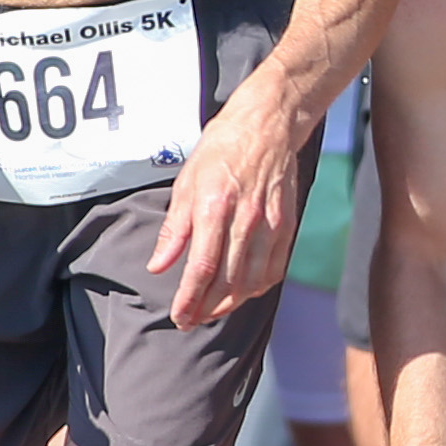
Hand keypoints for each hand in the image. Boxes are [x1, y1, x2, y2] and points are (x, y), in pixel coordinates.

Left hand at [148, 72, 314, 328]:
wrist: (267, 124)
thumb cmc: (221, 149)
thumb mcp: (185, 182)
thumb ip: (174, 229)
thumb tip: (158, 265)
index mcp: (214, 206)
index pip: (202, 267)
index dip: (190, 299)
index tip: (179, 316)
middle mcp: (244, 219)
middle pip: (228, 281)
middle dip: (207, 308)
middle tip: (190, 320)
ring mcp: (269, 223)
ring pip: (253, 281)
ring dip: (231, 304)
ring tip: (213, 311)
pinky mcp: (287, 224)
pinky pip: (274, 269)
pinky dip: (257, 288)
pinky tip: (242, 293)